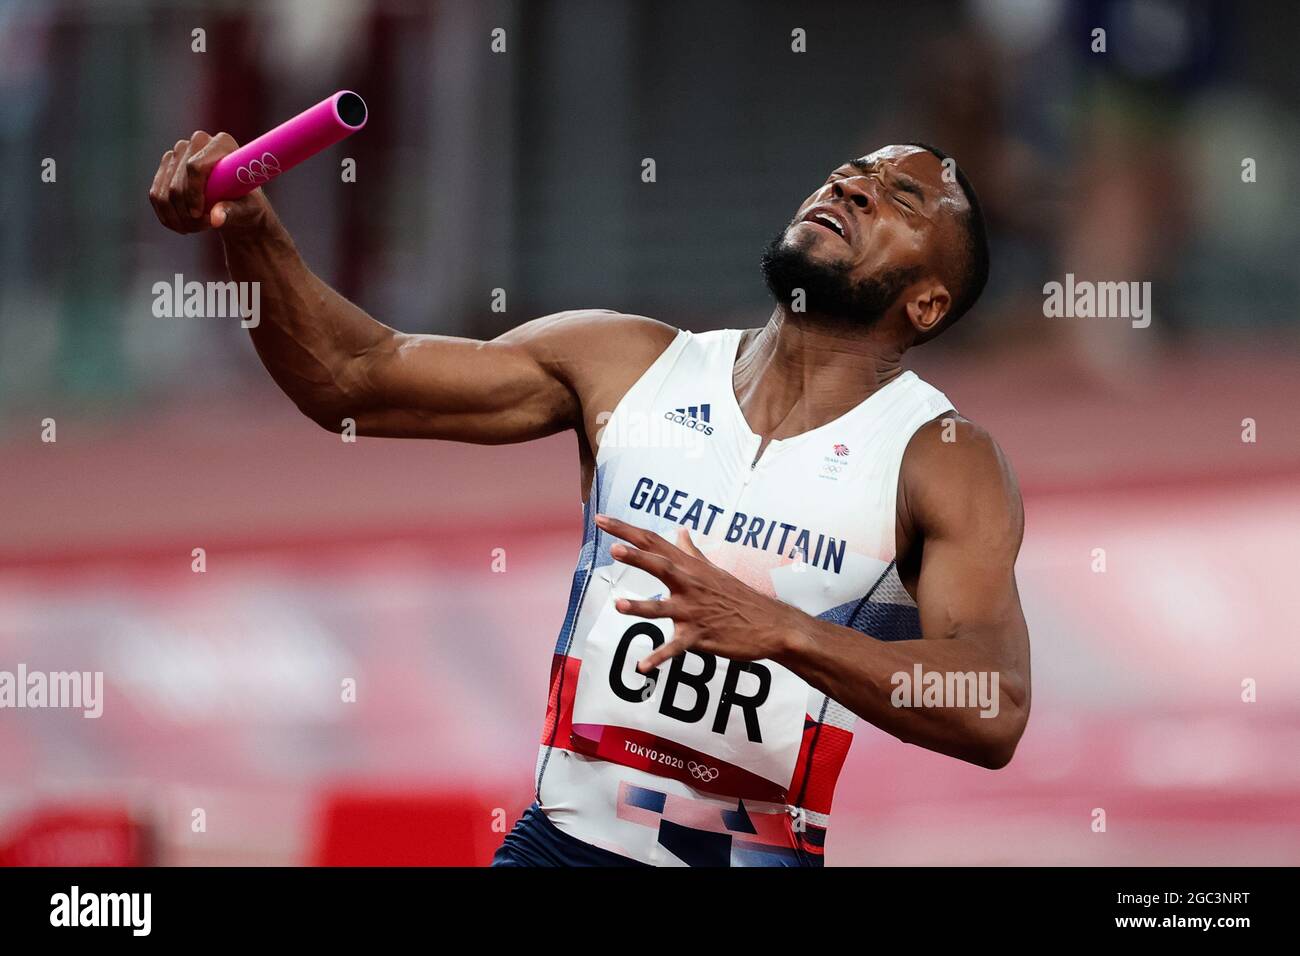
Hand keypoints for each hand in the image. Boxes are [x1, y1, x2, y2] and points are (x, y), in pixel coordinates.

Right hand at [148, 130, 268, 234]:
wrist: (238, 204)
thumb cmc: (248, 204)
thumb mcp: (247, 209)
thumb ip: (233, 211)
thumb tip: (216, 219)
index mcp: (222, 144)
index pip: (195, 166)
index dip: (193, 192)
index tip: (199, 214)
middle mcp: (198, 141)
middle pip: (177, 182)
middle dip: (186, 211)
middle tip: (204, 225)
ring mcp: (179, 152)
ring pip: (165, 192)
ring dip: (178, 217)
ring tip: (197, 227)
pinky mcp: (167, 166)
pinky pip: (156, 195)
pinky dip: (168, 216)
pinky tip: (184, 225)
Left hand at [595, 513, 801, 673]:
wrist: (771, 624)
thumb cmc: (738, 597)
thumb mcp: (714, 570)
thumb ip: (692, 552)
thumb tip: (680, 531)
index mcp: (690, 568)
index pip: (653, 542)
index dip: (626, 530)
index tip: (601, 519)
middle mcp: (690, 585)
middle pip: (660, 565)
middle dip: (636, 557)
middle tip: (613, 548)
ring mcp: (694, 611)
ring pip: (664, 608)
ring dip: (642, 607)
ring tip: (619, 605)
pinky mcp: (700, 636)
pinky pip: (676, 648)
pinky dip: (659, 657)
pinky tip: (642, 666)